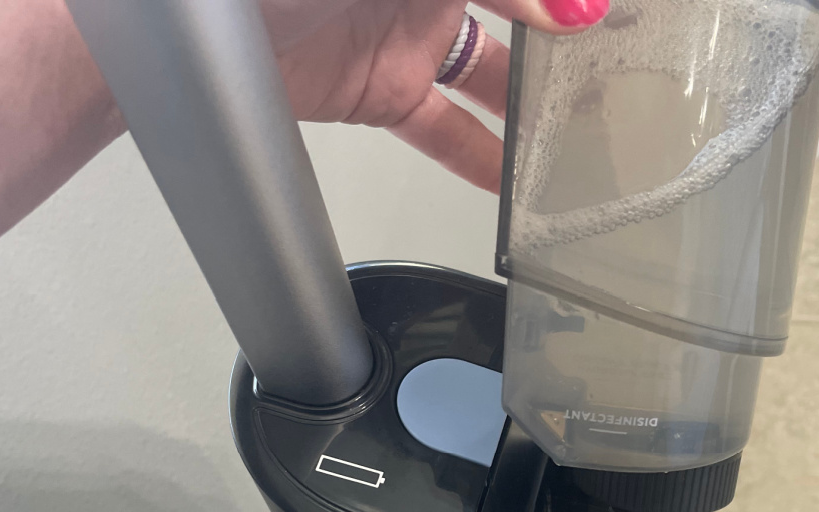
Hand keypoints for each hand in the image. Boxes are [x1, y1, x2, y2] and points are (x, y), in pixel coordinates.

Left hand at [269, 0, 608, 191]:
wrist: (197, 26)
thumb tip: (571, 11)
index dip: (568, 2)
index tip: (615, 24)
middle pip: (519, 15)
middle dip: (567, 44)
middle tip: (621, 73)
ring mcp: (409, 35)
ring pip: (492, 76)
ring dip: (536, 105)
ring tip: (587, 136)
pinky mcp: (380, 92)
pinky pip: (445, 129)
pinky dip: (481, 158)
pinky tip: (518, 185)